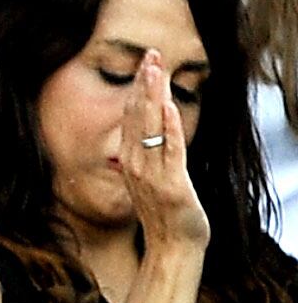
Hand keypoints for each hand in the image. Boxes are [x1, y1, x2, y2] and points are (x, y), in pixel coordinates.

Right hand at [120, 49, 209, 251]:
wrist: (172, 247)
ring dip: (153, 97)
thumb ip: (148, 154)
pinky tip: (168, 108)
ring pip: (150, 128)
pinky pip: (170, 151)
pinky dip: (169, 129)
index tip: (145, 63)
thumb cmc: (165, 215)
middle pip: (137, 116)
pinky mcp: (172, 185)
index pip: (131, 117)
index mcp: (130, 161)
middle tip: (151, 56)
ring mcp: (151, 175)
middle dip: (144, 84)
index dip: (138, 88)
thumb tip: (151, 129)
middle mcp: (135, 164)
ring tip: (156, 71)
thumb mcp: (150, 180)